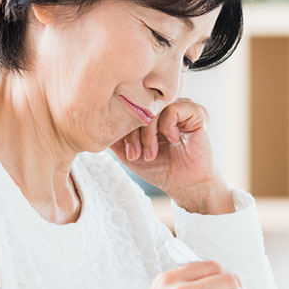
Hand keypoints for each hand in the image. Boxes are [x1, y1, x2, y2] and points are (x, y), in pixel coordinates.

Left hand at [110, 98, 227, 209]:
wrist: (185, 185)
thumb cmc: (160, 168)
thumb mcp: (129, 152)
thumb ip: (114, 137)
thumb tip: (92, 121)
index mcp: (152, 110)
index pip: (131, 104)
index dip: (124, 125)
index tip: (128, 151)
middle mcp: (167, 104)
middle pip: (141, 104)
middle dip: (133, 132)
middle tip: (136, 154)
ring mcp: (183, 105)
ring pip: (155, 107)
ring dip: (148, 133)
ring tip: (150, 153)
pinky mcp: (197, 112)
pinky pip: (173, 109)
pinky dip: (167, 127)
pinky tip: (172, 141)